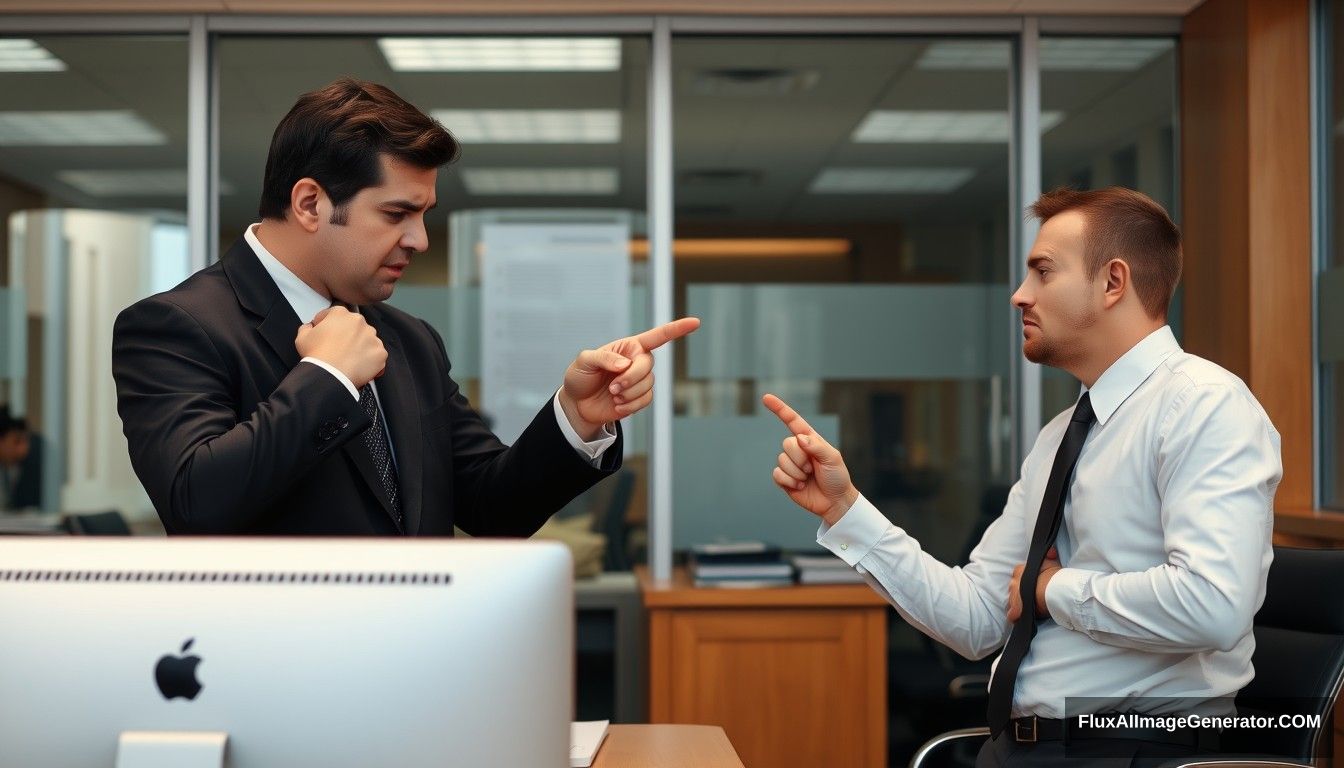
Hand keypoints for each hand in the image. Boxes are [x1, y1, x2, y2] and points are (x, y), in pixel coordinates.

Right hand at [294, 306, 386, 387]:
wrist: (330, 376)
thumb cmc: (316, 356)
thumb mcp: (302, 337)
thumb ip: (307, 327)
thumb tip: (310, 327)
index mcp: (340, 313)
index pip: (334, 315)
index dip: (327, 324)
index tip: (325, 333)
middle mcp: (359, 322)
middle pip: (353, 327)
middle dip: (347, 335)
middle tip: (338, 349)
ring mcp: (372, 337)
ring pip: (367, 340)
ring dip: (360, 346)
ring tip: (349, 359)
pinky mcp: (380, 352)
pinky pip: (376, 355)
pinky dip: (370, 360)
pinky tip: (359, 366)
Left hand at [559, 317, 700, 439]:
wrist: (577, 404)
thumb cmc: (580, 377)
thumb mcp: (584, 361)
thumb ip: (604, 358)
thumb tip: (625, 363)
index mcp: (628, 347)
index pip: (656, 336)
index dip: (676, 329)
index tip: (695, 322)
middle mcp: (638, 361)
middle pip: (648, 366)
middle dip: (631, 378)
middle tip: (613, 387)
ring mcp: (640, 381)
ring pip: (647, 385)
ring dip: (628, 393)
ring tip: (613, 395)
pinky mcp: (640, 398)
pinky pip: (645, 401)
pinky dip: (631, 405)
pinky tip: (618, 405)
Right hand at [762, 393, 858, 526]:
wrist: (835, 501)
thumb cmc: (837, 477)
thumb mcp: (833, 458)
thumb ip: (817, 446)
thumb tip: (798, 438)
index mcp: (810, 439)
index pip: (792, 420)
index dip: (779, 409)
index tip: (765, 397)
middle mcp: (798, 450)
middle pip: (787, 443)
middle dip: (800, 458)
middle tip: (813, 468)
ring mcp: (790, 464)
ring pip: (782, 460)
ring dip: (797, 472)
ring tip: (808, 478)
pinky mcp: (784, 479)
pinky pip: (777, 474)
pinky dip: (789, 481)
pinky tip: (799, 486)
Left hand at [1006, 546, 1061, 622]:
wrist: (1055, 589)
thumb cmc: (1054, 575)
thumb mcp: (1051, 561)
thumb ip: (1048, 557)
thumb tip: (1051, 553)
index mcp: (1019, 570)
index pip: (1017, 574)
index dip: (1025, 581)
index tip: (1032, 585)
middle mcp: (1014, 582)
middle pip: (1014, 588)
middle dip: (1020, 592)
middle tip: (1031, 596)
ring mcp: (1014, 595)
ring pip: (1013, 600)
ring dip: (1019, 604)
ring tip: (1027, 608)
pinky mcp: (1017, 608)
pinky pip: (1013, 614)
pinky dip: (1016, 616)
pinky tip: (1018, 618)